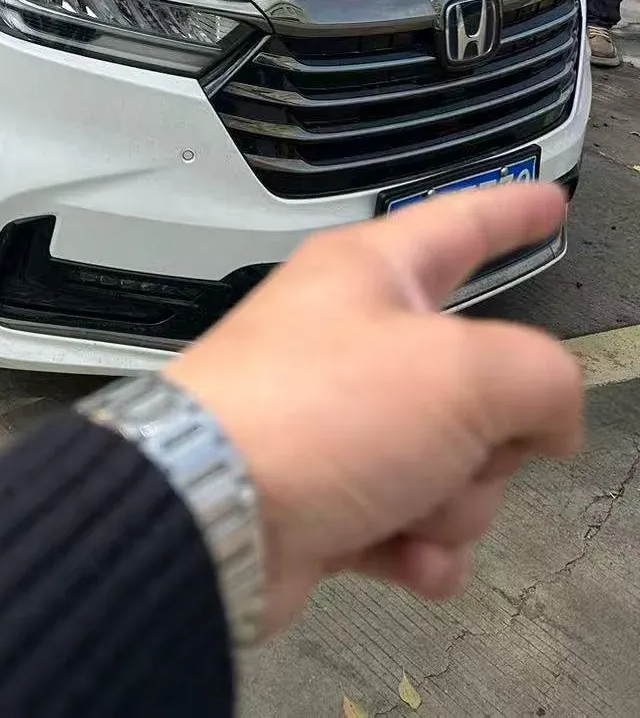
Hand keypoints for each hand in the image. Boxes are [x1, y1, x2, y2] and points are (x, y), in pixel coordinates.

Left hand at [163, 184, 581, 636]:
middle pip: (478, 378)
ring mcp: (335, 420)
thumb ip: (540, 377)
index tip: (548, 203)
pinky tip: (403, 557)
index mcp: (370, 273)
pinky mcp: (323, 496)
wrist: (210, 514)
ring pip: (455, 462)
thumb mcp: (460, 372)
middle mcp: (349, 336)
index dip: (513, 211)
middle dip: (494, 434)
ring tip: (406, 502)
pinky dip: (417, 548)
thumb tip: (550, 417)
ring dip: (452, 501)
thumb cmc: (314, 413)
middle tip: (465, 441)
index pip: (460, 224)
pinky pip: (412, 524)